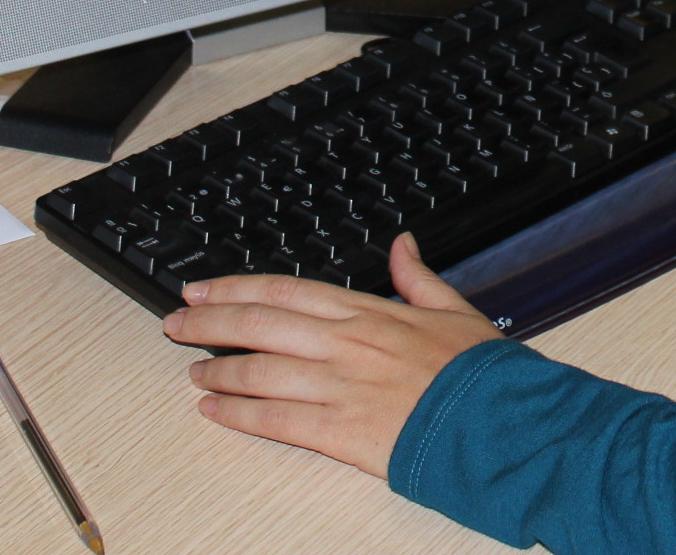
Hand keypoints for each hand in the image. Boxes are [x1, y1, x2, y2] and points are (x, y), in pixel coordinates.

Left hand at [165, 233, 501, 475]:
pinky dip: (239, 415)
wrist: (499, 422)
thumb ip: (419, 277)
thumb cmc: (480, 372)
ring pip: (260, 371)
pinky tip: (215, 412)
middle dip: (210, 322)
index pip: (287, 291)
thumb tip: (402, 244)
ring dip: (218, 370)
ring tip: (194, 373)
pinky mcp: (341, 431)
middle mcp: (346, 343)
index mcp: (370, 312)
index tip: (205, 288)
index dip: (237, 288)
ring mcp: (340, 386)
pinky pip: (276, 420)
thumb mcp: (454, 309)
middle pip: (259, 325)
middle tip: (176, 321)